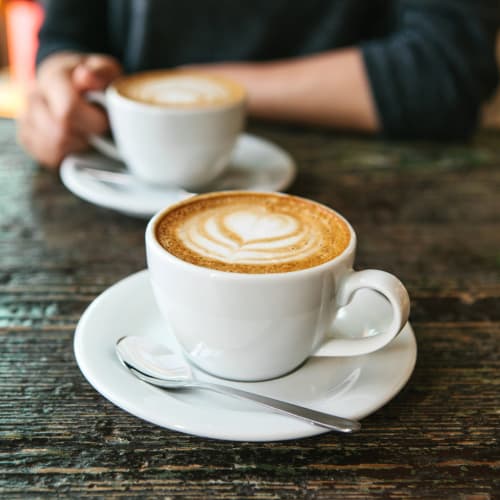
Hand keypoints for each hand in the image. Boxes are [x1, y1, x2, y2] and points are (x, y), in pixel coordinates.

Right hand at [17, 52, 121, 168]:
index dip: (95, 122)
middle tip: (98, 129)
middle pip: (60, 133)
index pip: (68, 111)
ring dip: (77, 147)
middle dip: (87, 137)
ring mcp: (27, 118)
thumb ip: (102, 72)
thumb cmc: (92, 78)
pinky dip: (66, 154)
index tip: (106, 120)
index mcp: (54, 78)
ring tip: (87, 134)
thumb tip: (86, 77)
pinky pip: (46, 156)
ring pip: (53, 147)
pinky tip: (75, 143)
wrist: (69, 79)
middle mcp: (34, 97)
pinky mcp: (27, 137)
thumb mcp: (105, 68)